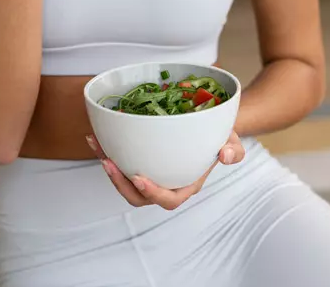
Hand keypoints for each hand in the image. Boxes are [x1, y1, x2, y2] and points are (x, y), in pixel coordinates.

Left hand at [85, 132, 244, 210]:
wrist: (209, 128)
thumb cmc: (220, 138)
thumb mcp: (231, 141)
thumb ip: (234, 150)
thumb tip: (225, 156)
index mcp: (185, 185)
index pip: (168, 199)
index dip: (152, 193)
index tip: (139, 178)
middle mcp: (165, 184)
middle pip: (138, 196)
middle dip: (120, 183)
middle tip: (108, 162)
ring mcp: (151, 173)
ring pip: (125, 181)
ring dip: (108, 167)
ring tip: (97, 147)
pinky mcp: (140, 161)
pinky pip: (121, 162)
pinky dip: (107, 150)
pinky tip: (95, 135)